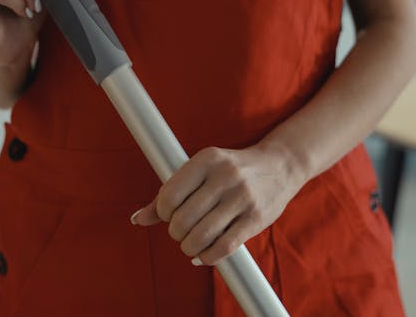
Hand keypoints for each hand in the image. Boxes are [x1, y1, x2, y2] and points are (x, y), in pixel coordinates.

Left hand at [130, 145, 306, 265]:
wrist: (279, 166)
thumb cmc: (230, 170)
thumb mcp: (200, 171)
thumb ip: (168, 193)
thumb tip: (137, 219)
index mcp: (206, 160)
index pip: (169, 196)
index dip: (162, 212)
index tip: (168, 214)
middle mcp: (224, 176)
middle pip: (183, 219)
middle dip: (175, 232)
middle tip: (180, 231)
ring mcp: (242, 197)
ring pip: (201, 236)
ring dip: (188, 247)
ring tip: (190, 244)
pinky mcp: (255, 218)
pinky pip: (223, 247)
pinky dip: (207, 257)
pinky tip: (203, 254)